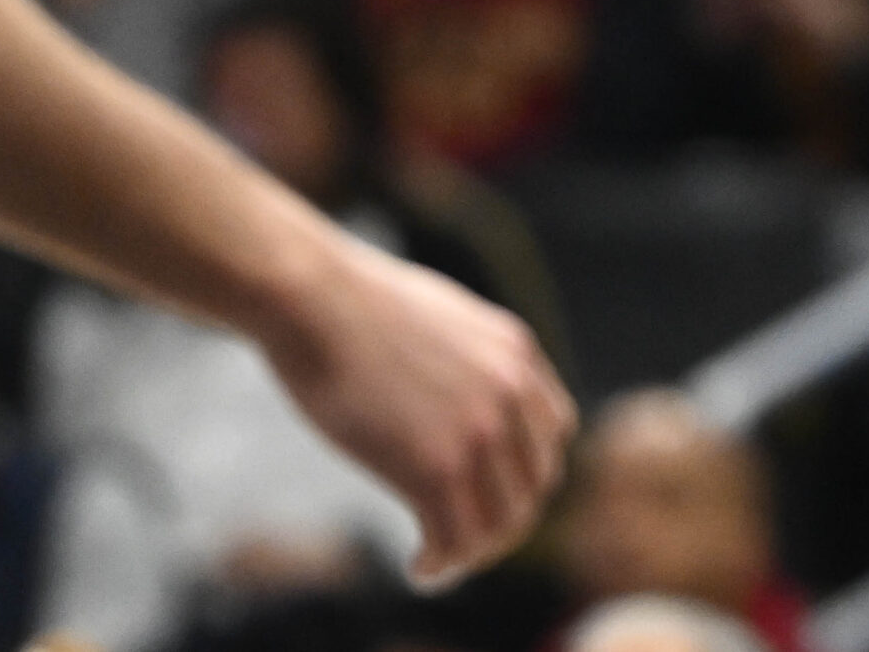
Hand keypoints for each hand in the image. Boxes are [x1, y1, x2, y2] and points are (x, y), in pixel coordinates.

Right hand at [259, 233, 576, 588]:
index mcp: (517, 354)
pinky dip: (442, 565)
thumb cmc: (357, 306)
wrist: (315, 300)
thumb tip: (460, 394)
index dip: (526, 473)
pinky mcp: (434, 468)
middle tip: (465, 540)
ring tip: (442, 562)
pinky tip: (418, 567)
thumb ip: (471, 358)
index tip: (492, 492)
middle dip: (503, 521)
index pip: (553, 434)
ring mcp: (477, 433)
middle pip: (533, 485)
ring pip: (501, 523)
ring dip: (474, 553)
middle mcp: (510, 394)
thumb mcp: (443, 319)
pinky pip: (456, 539)